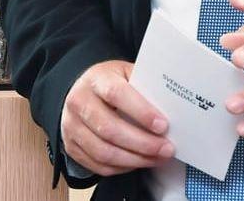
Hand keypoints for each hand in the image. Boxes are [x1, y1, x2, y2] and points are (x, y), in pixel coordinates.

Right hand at [61, 59, 174, 175]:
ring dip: (135, 159)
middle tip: (166, 149)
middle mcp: (79, 101)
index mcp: (96, 79)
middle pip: (109, 129)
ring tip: (156, 158)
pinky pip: (98, 165)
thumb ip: (144, 87)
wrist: (80, 91)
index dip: (141, 112)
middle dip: (143, 143)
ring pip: (103, 152)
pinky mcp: (71, 146)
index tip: (163, 126)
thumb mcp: (126, 74)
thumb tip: (172, 106)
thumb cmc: (110, 83)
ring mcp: (71, 126)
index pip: (116, 94)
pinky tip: (138, 162)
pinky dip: (122, 168)